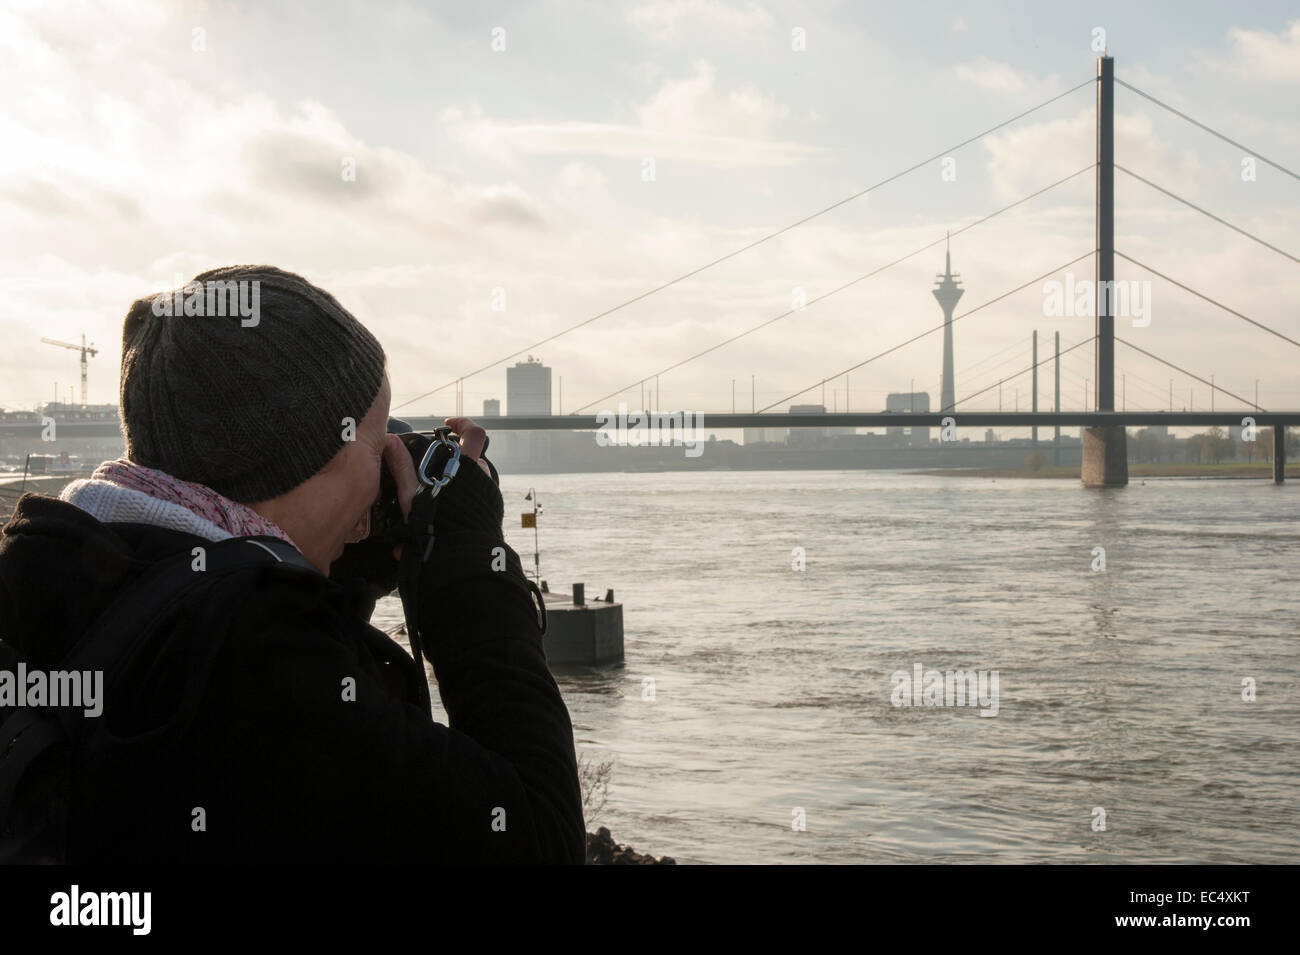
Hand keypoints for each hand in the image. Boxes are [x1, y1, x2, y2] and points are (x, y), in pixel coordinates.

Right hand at [384, 418, 492, 559]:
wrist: (460, 557)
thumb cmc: (436, 524)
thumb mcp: (412, 494)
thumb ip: (401, 465)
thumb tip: (389, 441)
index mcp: (466, 466)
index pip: (474, 432)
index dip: (463, 423)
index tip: (447, 425)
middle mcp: (481, 477)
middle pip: (469, 457)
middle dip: (450, 462)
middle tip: (430, 471)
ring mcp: (487, 493)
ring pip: (470, 479)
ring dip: (453, 483)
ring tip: (432, 498)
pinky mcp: (488, 509)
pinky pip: (473, 497)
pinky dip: (458, 500)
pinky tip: (440, 513)